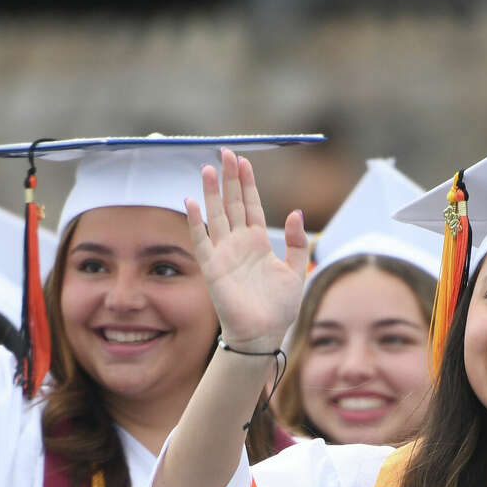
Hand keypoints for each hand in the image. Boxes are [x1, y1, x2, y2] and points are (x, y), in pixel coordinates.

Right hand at [185, 149, 307, 352]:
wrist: (264, 333)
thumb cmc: (279, 307)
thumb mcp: (296, 271)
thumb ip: (296, 242)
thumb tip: (295, 213)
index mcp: (258, 243)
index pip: (251, 205)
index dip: (247, 183)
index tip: (244, 161)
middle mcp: (239, 244)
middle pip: (232, 204)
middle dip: (229, 179)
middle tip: (226, 153)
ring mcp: (224, 253)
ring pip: (216, 216)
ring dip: (211, 193)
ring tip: (207, 169)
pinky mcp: (213, 267)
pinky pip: (201, 240)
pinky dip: (195, 221)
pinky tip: (190, 201)